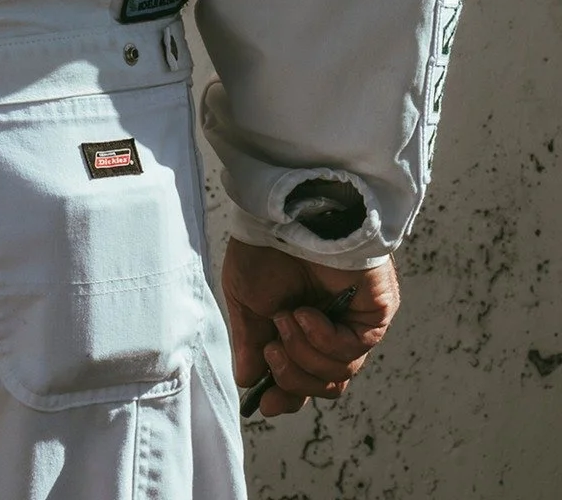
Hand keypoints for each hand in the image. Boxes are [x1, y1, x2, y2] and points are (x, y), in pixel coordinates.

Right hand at [222, 238, 399, 417]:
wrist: (287, 214)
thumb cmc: (264, 246)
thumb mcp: (245, 299)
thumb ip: (250, 341)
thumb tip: (248, 379)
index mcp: (299, 326)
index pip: (302, 378)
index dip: (285, 395)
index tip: (264, 403)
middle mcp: (329, 329)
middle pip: (323, 385)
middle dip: (293, 378)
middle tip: (272, 351)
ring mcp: (352, 324)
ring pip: (337, 374)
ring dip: (303, 353)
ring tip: (287, 318)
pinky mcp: (372, 315)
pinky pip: (351, 351)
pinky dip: (323, 340)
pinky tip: (306, 315)